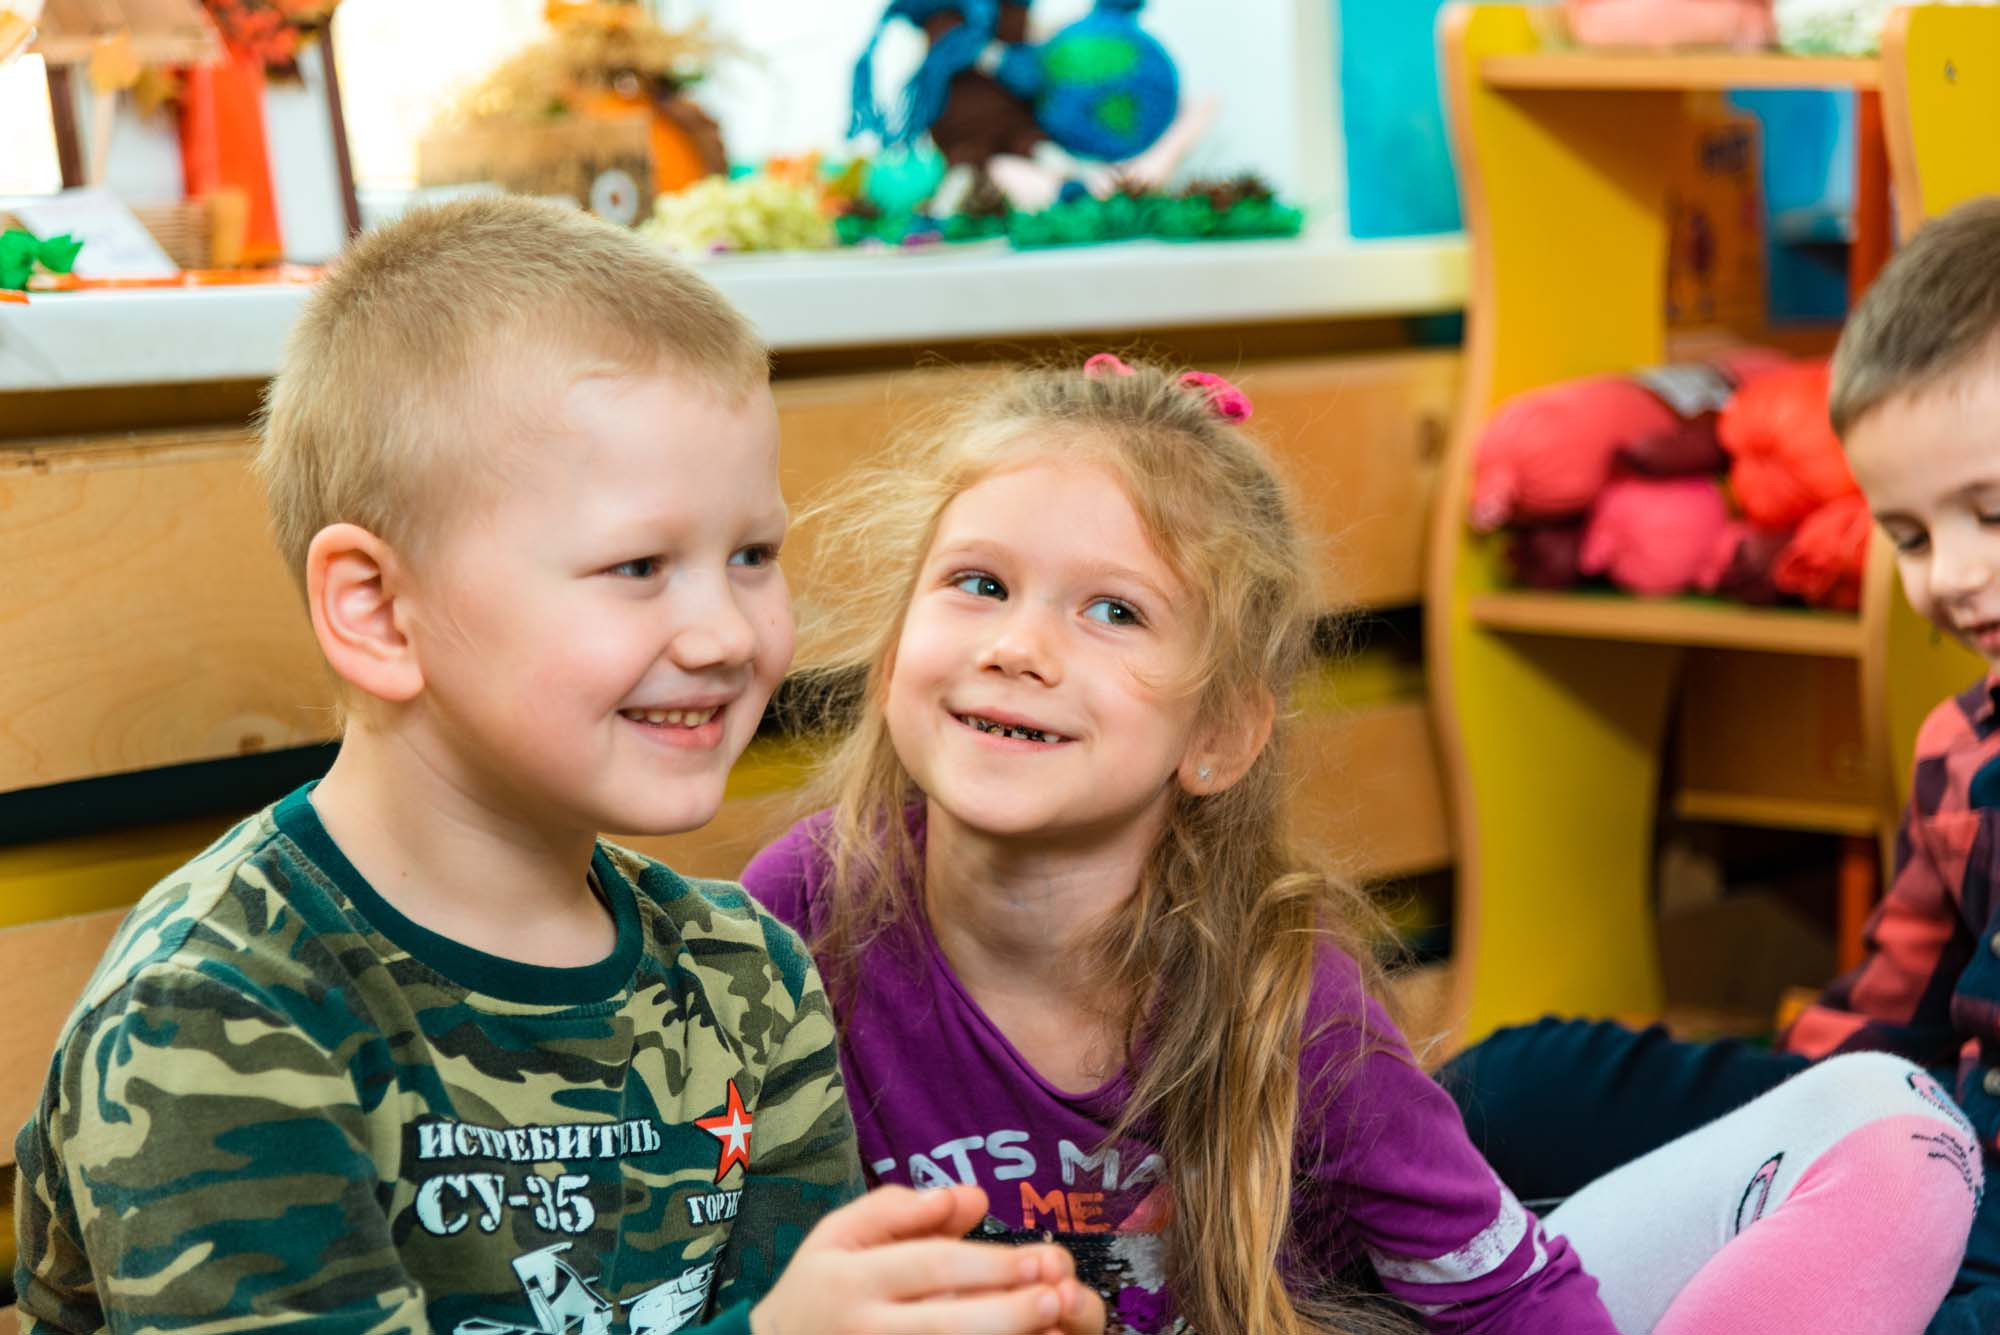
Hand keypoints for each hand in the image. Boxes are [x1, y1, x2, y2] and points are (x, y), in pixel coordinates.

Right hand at [751, 1184, 1101, 1334]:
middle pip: (947, 1324)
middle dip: (1009, 1311)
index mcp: (852, 1278)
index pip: (931, 1266)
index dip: (989, 1263)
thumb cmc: (817, 1288)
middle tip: (1059, 1297)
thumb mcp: (839, 1234)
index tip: (1040, 1260)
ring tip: (1054, 1327)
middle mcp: (866, 1329)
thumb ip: (900, 1209)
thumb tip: (972, 1197)